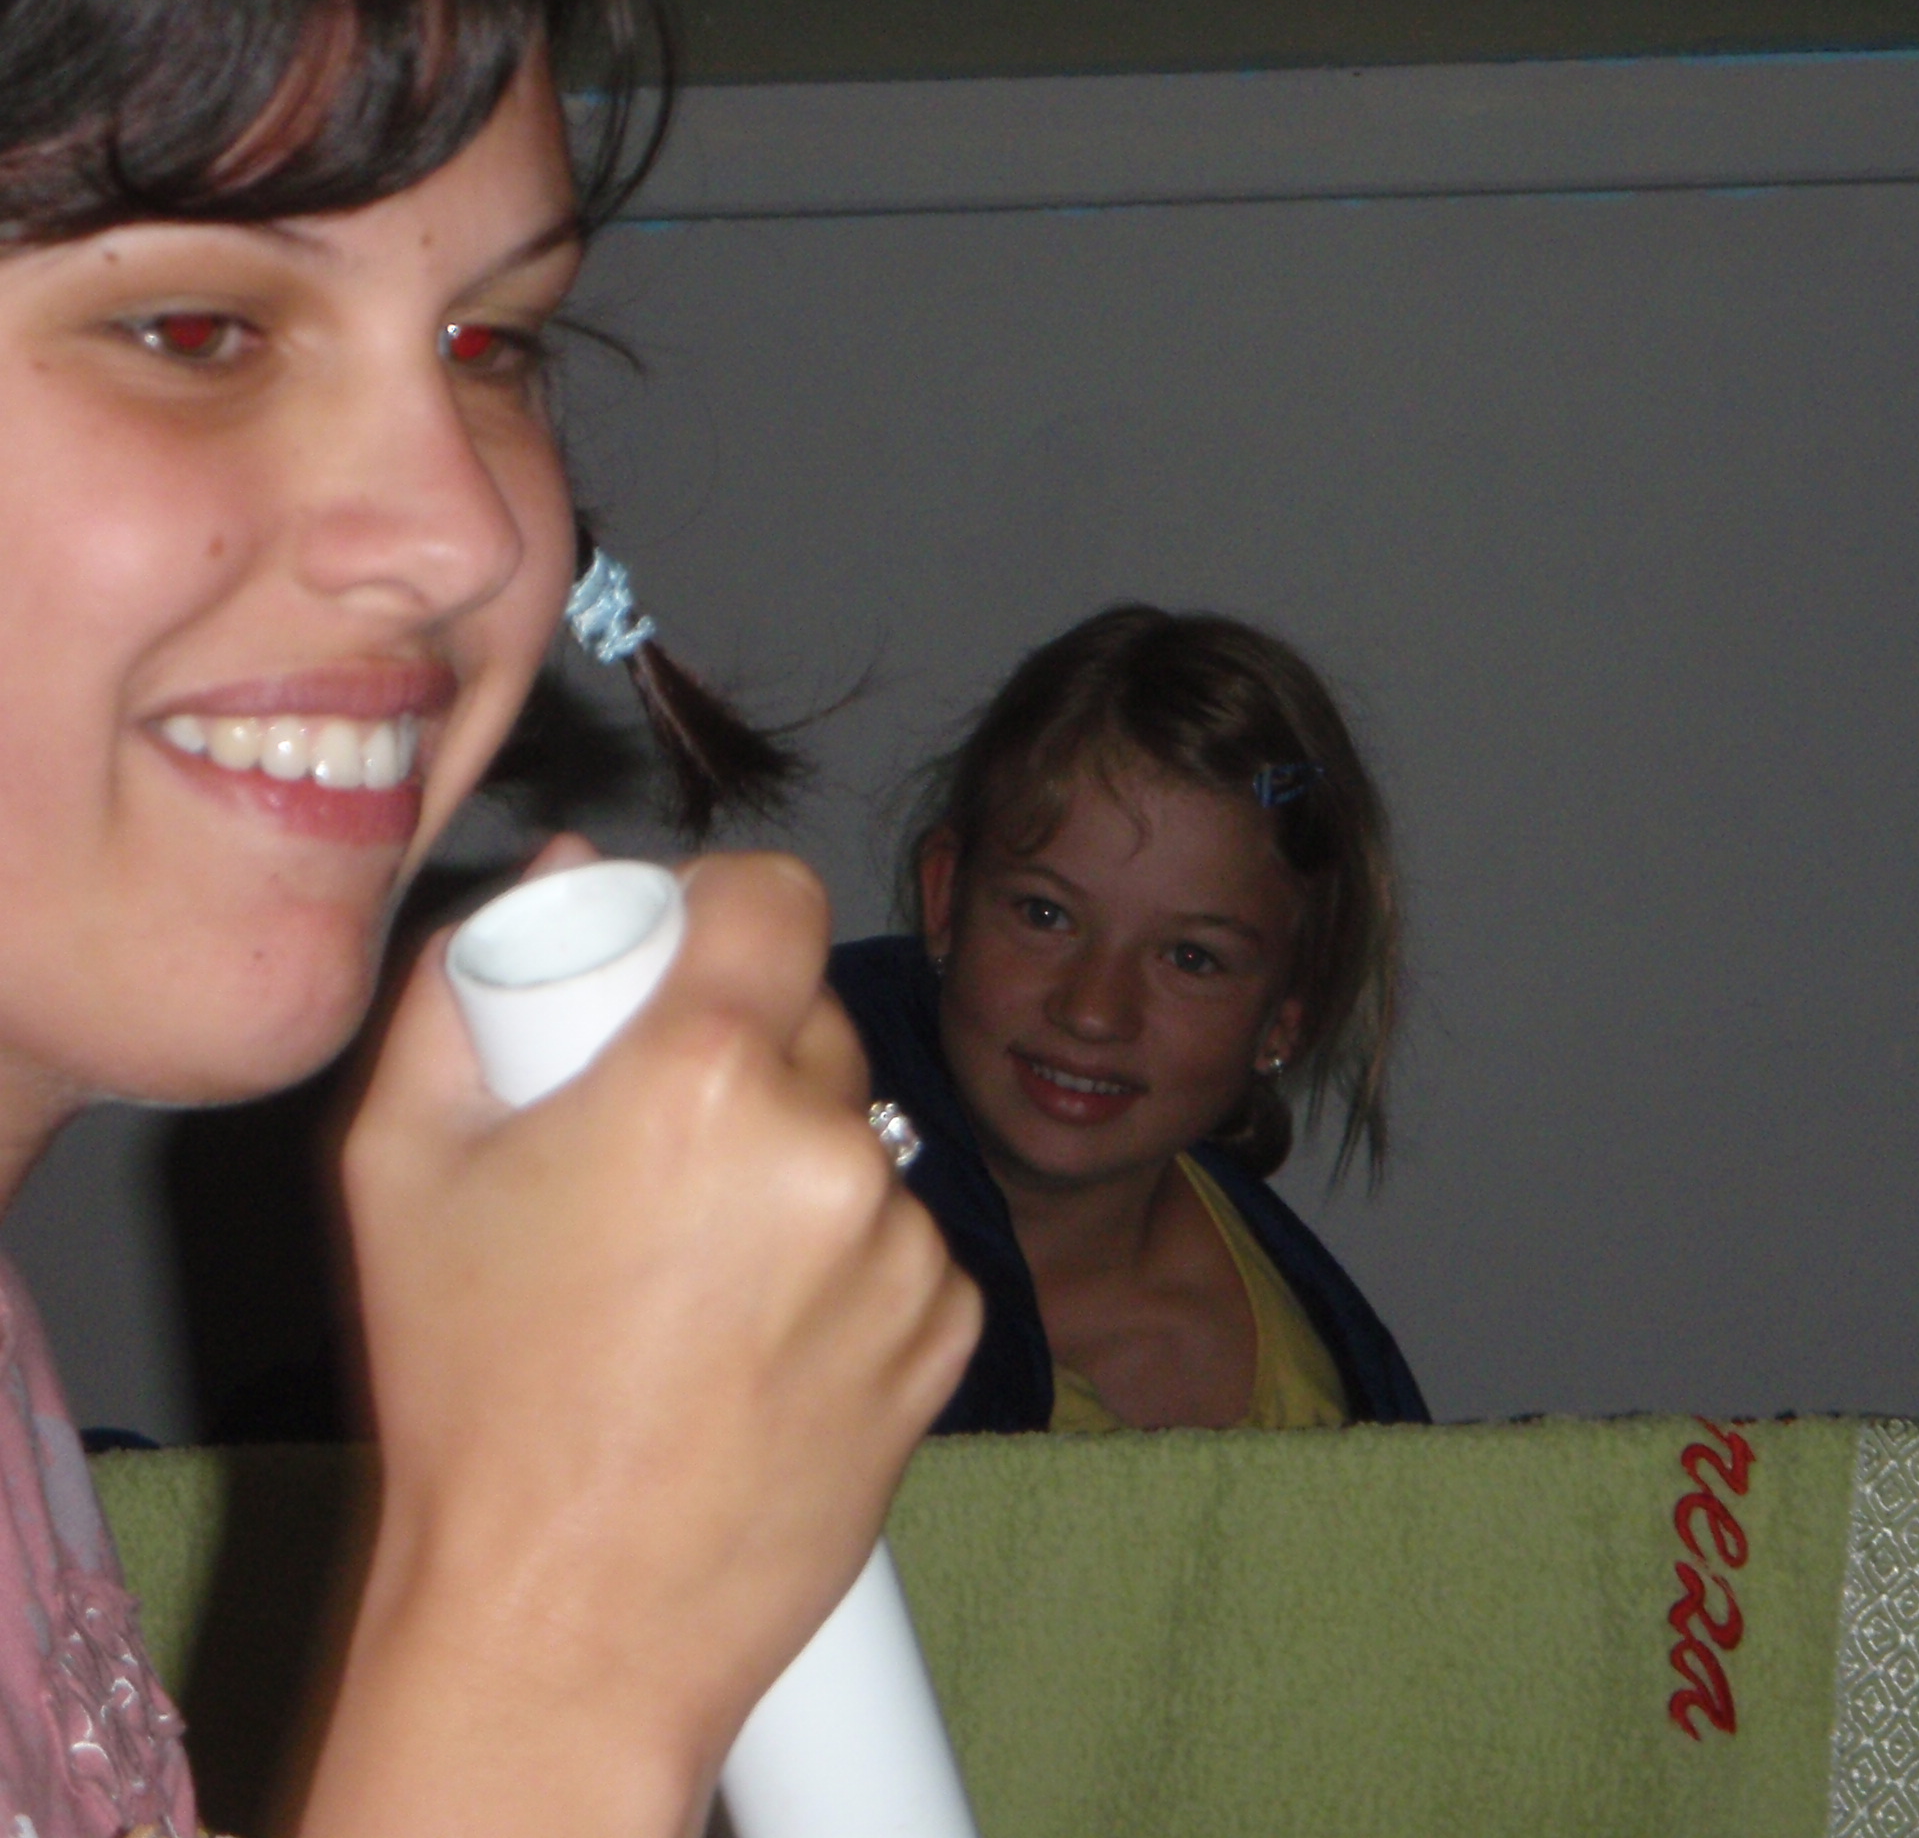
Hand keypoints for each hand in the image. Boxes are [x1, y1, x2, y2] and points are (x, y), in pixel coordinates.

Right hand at [302, 846, 980, 1836]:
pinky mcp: (950, 1330)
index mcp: (703, 1077)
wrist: (568, 1624)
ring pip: (859, 1139)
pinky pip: (902, 1239)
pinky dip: (845, 1263)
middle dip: (741, 1057)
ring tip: (691, 1278)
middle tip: (649, 1149)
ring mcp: (907, 1245)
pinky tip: (755, 1341)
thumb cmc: (469, 1401)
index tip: (684, 957)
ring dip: (795, 1167)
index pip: (775, 894)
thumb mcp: (397, 1163)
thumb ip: (468, 980)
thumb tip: (568, 865)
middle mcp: (833, 1147)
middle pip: (812, 1023)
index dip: (722, 908)